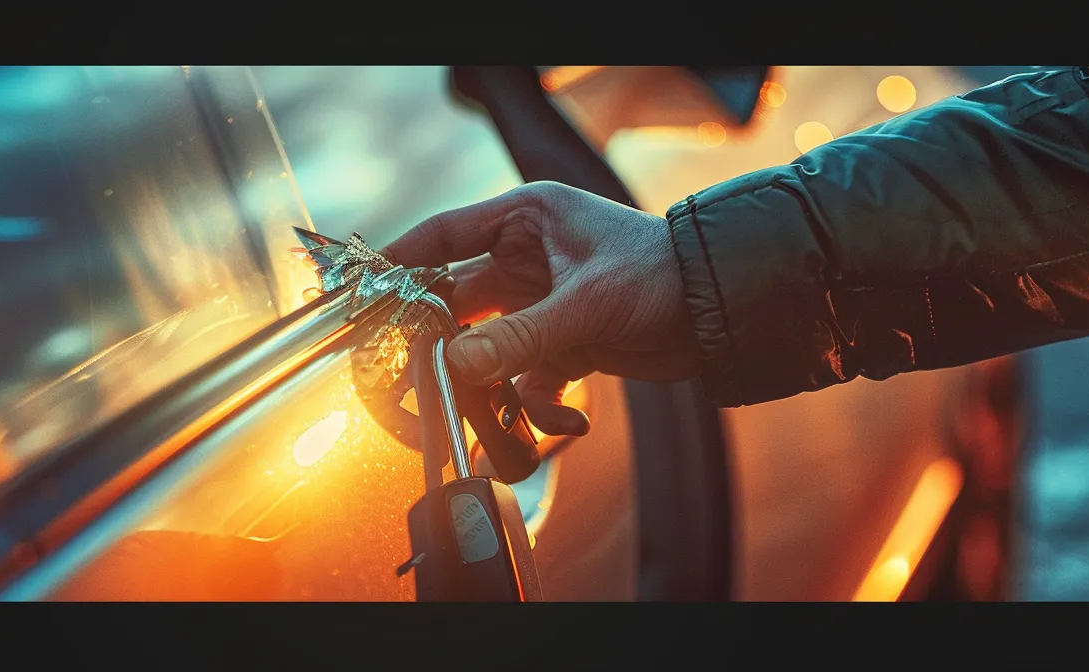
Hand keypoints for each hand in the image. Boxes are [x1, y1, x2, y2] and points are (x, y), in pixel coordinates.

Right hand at [382, 181, 699, 436]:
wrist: (722, 315)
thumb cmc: (662, 277)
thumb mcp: (585, 306)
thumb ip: (516, 339)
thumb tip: (454, 366)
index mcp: (527, 219)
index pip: (443, 236)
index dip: (401, 263)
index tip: (366, 296)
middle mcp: (527, 257)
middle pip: (458, 302)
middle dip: (445, 346)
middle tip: (420, 379)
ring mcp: (542, 303)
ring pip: (490, 349)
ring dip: (496, 388)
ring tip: (503, 420)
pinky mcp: (562, 342)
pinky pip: (526, 378)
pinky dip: (538, 405)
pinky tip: (567, 423)